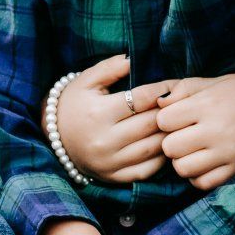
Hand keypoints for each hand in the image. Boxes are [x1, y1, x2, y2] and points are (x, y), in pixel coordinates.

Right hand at [58, 55, 178, 182]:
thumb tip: (135, 57)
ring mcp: (109, 162)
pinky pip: (147, 170)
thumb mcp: (87, 80)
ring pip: (153, 148)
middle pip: (151, 124)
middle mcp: (104, 140)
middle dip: (170, 112)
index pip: (141, 99)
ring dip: (169, 134)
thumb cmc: (73, 103)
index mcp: (98, 113)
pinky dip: (161, 158)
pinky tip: (165, 143)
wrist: (52, 137)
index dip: (162, 90)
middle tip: (182, 103)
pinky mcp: (114, 177)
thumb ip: (111, 67)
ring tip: (178, 122)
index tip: (173, 84)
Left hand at [156, 73, 234, 190]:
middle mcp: (216, 130)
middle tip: (185, 134)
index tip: (178, 116)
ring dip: (183, 160)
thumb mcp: (209, 82)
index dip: (166, 119)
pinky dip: (198, 175)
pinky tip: (205, 162)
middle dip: (172, 141)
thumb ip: (181, 90)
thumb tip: (157, 103)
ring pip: (183, 169)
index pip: (164, 121)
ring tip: (195, 149)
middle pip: (170, 148)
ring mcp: (228, 152)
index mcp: (207, 105)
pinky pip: (202, 183)